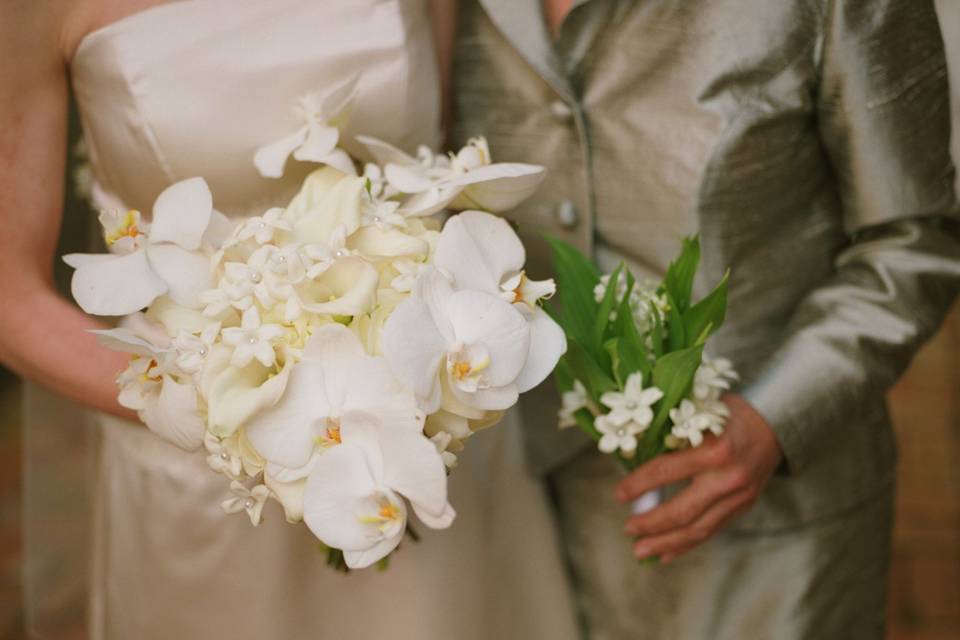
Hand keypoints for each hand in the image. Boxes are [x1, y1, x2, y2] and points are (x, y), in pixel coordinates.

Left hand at [615, 393, 782, 562]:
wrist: (776, 421)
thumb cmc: (729, 412)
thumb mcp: (699, 410)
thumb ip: (671, 431)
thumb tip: (629, 449)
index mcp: (714, 448)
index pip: (666, 471)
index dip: (639, 484)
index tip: (618, 494)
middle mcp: (728, 477)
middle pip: (682, 511)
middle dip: (651, 524)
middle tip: (628, 530)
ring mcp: (739, 496)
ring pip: (698, 529)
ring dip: (666, 543)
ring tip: (640, 551)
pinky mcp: (744, 506)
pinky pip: (711, 530)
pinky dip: (687, 544)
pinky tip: (666, 553)